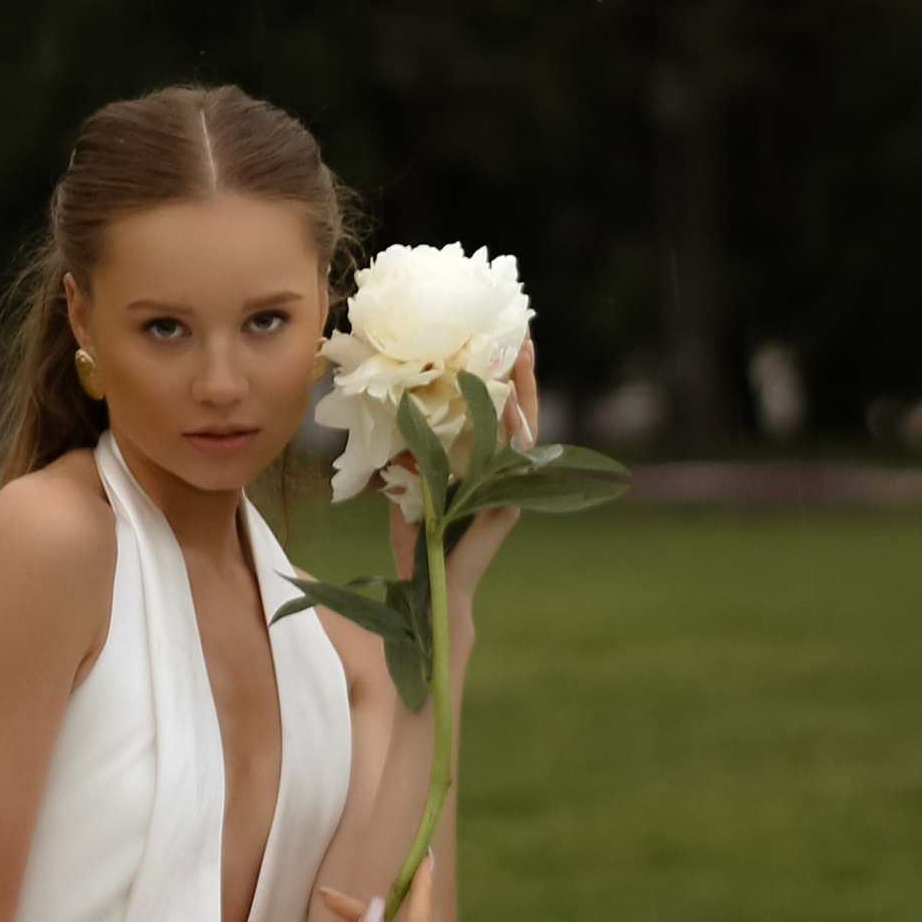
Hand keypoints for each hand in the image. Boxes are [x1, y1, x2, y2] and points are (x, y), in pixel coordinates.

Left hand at [386, 337, 535, 596]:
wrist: (424, 589)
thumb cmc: (417, 537)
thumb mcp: (407, 479)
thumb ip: (410, 447)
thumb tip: (397, 407)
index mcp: (483, 464)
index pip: (498, 412)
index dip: (501, 378)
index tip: (500, 338)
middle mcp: (504, 474)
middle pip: (521, 413)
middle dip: (522, 374)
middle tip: (521, 332)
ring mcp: (510, 491)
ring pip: (524, 432)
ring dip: (524, 393)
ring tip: (520, 355)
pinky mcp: (508, 508)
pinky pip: (514, 463)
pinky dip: (514, 433)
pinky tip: (512, 407)